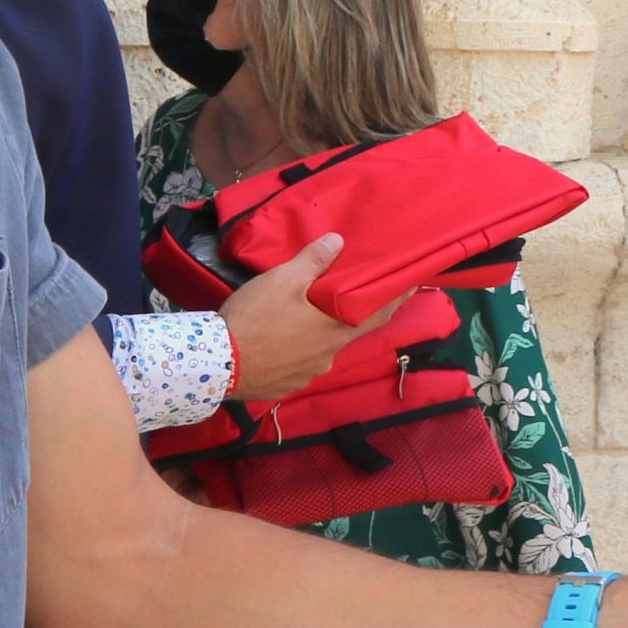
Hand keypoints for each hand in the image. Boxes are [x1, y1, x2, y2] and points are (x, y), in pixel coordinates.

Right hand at [218, 236, 399, 403]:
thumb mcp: (283, 280)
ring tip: (304, 316)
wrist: (215, 365)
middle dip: (353, 313)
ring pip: (321, 348)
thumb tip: (338, 242)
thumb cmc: (254, 319)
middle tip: (354, 295)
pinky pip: (299, 363)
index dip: (396, 299)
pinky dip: (297, 350)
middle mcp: (328, 356)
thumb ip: (313, 261)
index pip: (378, 314)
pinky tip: (281, 340)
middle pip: (349, 331)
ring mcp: (307, 374)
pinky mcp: (285, 385)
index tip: (412, 285)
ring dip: (319, 332)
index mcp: (335, 331)